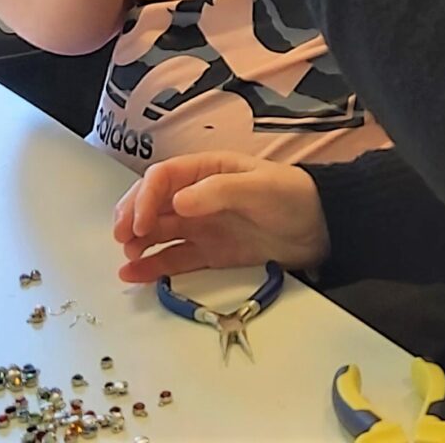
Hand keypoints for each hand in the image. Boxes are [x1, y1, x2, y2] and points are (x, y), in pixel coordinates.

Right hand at [113, 152, 329, 281]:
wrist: (321, 228)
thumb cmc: (293, 196)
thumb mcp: (259, 187)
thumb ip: (219, 192)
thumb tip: (178, 202)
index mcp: (209, 170)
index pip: (164, 177)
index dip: (145, 197)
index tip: (138, 222)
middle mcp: (200, 196)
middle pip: (153, 202)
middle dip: (132, 217)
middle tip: (123, 238)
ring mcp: (203, 225)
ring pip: (159, 231)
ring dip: (138, 242)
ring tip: (127, 259)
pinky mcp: (210, 252)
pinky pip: (174, 258)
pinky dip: (153, 266)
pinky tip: (133, 274)